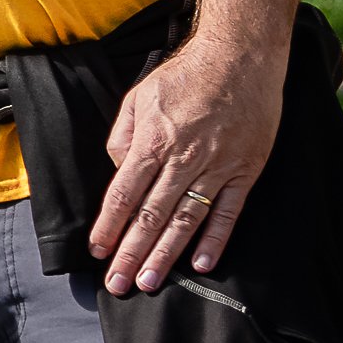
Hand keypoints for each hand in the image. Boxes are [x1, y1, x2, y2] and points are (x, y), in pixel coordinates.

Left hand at [89, 35, 285, 293]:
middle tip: (118, 284)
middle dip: (132, 252)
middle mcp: (182, 159)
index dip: (109, 226)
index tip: (98, 252)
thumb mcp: (138, 97)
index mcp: (152, 141)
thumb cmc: (183, 76)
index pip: (123, 194)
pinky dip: (215, 239)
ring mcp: (216, 167)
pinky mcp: (244, 170)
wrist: (239, 57)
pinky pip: (228, 212)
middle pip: (151, 215)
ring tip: (151, 281)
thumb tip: (118, 172)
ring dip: (166, 254)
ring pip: (186, 220)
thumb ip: (123, 137)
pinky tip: (202, 264)